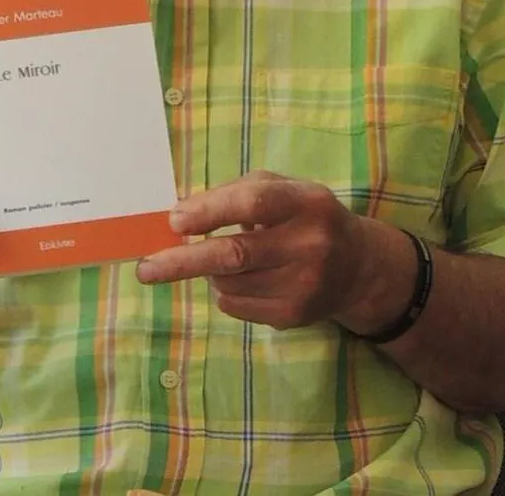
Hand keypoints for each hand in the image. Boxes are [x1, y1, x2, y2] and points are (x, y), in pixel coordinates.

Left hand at [135, 170, 367, 329]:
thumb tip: (181, 215)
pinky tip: (242, 278)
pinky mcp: (295, 316)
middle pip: (235, 254)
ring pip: (229, 283)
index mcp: (306, 201)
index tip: (175, 220)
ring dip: (208, 272)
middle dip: (183, 261)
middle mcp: (310, 244)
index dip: (211, 211)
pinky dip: (224, 291)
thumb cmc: (304, 216)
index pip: (254, 204)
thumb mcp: (282, 188)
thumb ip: (236, 193)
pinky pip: (237, 306)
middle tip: (146, 268)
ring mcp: (305, 285)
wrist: (358, 267)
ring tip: (219, 258)